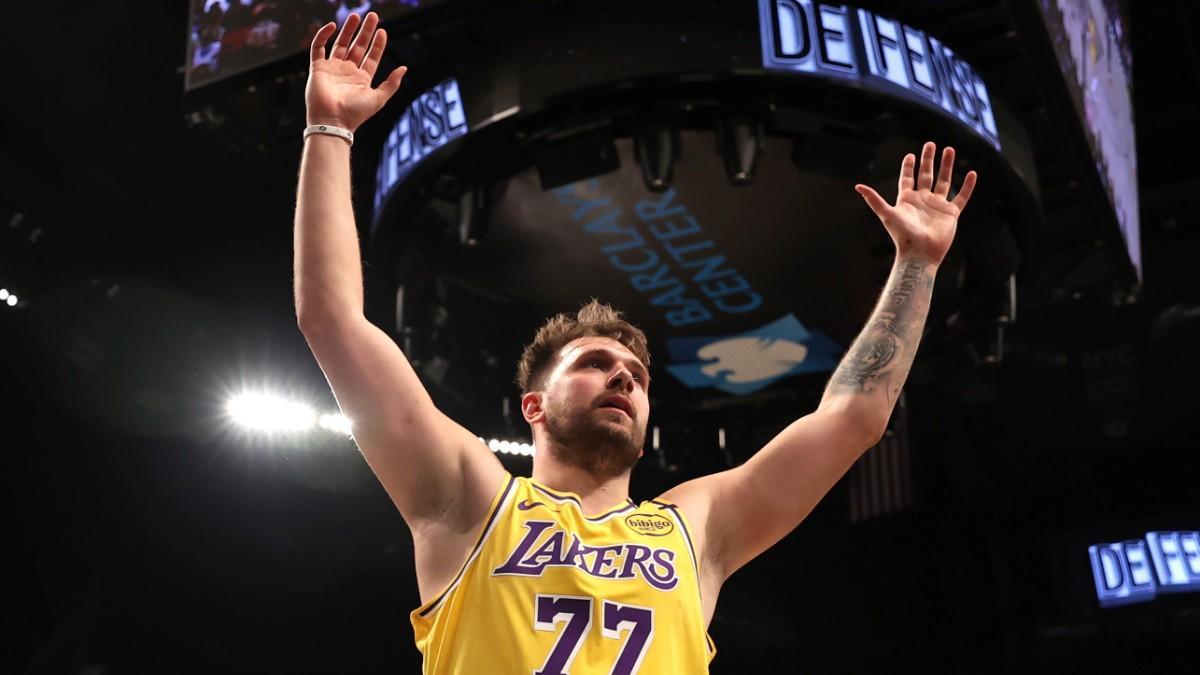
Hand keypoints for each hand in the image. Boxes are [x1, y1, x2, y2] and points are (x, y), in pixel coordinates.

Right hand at [306, 12, 406, 131]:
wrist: (333, 121)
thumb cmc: (356, 113)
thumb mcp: (379, 98)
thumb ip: (392, 84)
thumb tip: (404, 68)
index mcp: (362, 79)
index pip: (371, 56)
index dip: (378, 44)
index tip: (383, 31)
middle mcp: (347, 72)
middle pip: (357, 46)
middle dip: (365, 31)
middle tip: (372, 16)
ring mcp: (333, 69)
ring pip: (340, 44)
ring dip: (348, 30)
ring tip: (355, 16)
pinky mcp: (318, 68)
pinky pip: (318, 47)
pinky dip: (323, 35)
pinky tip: (333, 26)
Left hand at [855, 142, 977, 266]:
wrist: (919, 252)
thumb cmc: (902, 235)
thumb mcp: (886, 213)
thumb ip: (873, 199)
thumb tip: (857, 186)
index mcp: (907, 200)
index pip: (908, 178)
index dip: (908, 167)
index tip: (910, 155)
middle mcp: (922, 200)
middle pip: (926, 175)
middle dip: (928, 160)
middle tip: (930, 144)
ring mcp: (937, 206)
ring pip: (944, 181)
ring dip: (946, 166)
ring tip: (949, 150)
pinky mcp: (951, 213)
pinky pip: (962, 196)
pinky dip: (967, 186)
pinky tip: (972, 173)